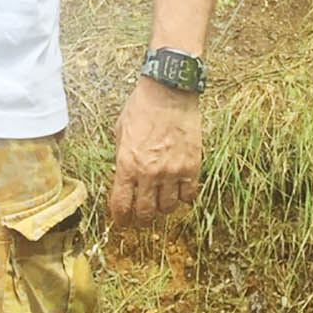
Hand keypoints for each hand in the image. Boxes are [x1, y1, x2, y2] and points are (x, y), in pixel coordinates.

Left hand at [107, 77, 201, 227]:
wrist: (168, 92)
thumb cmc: (141, 107)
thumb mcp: (120, 131)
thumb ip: (121, 157)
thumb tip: (123, 175)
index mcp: (126, 164)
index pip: (121, 204)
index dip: (121, 218)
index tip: (122, 221)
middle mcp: (149, 173)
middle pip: (145, 212)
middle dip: (141, 219)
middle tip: (142, 218)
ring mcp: (172, 172)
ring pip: (168, 208)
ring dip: (163, 208)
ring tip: (161, 202)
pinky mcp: (192, 167)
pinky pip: (189, 195)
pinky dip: (184, 197)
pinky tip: (179, 191)